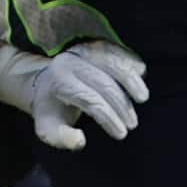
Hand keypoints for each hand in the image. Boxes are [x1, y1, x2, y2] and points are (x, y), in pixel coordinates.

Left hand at [0, 40, 148, 151]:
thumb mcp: (48, 128)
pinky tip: (141, 73)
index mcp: (59, 81)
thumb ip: (61, 138)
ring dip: (131, 81)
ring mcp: (83, 51)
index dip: (108, 117)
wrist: (44, 82)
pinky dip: (130, 62)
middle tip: (132, 124)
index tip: (121, 133)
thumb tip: (80, 140)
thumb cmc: (51, 109)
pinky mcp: (93, 46)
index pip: (89, 99)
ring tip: (143, 98)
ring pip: (113, 63)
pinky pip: (116, 52)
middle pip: (104, 83)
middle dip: (121, 105)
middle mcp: (71, 62)